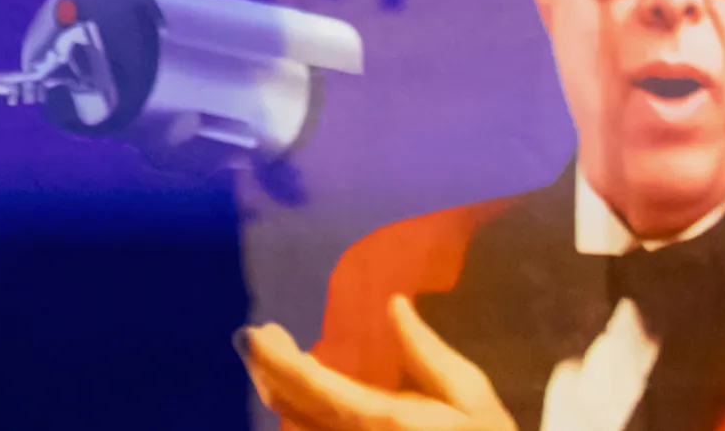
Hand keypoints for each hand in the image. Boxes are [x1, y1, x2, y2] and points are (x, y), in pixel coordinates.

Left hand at [239, 302, 510, 430]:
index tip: (254, 332)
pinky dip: (299, 412)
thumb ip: (426, 351)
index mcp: (381, 419)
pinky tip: (304, 392)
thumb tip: (394, 306)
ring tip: (275, 359)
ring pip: (296, 425)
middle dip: (266, 371)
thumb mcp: (470, 394)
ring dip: (279, 391)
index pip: (311, 387)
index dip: (274, 360)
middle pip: (290, 408)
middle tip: (261, 338)